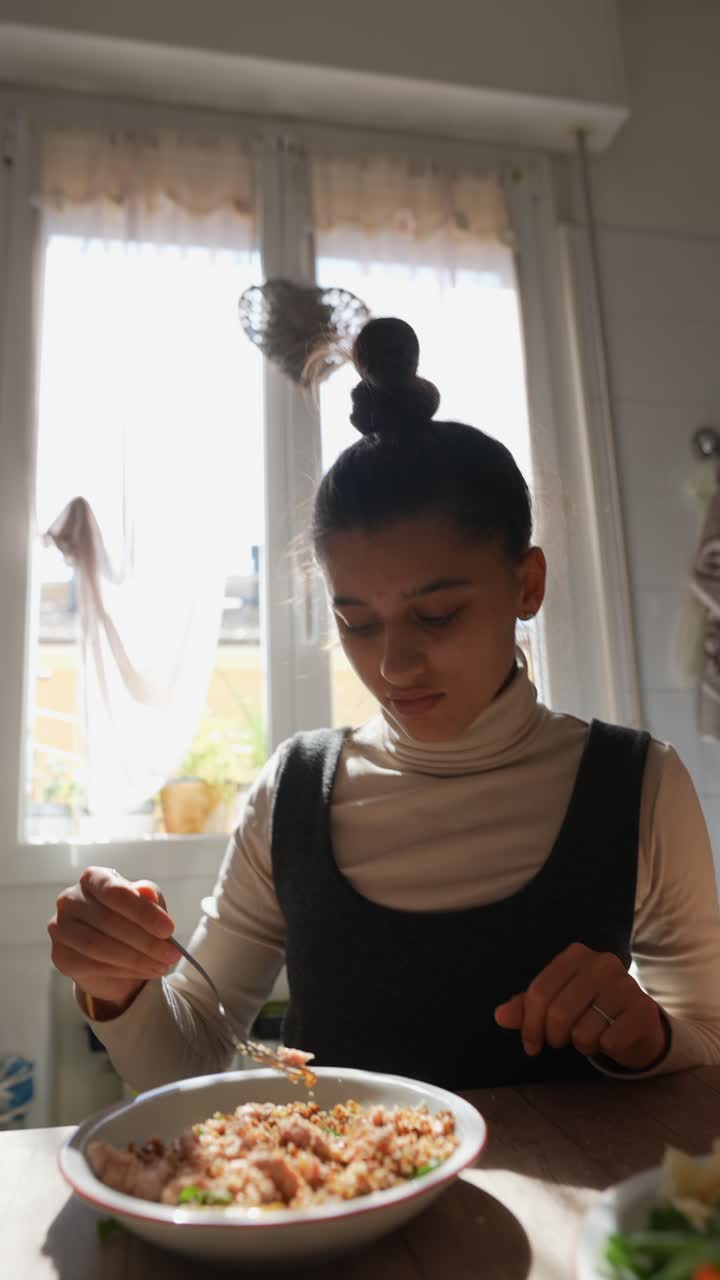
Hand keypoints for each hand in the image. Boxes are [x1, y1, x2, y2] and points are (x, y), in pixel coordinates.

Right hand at [48, 866, 180, 1014]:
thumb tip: (147, 893)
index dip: (142, 911)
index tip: (169, 929)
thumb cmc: (131, 919)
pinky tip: (142, 972)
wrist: (112, 953)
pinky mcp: (60, 955)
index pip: (114, 891)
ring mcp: (60, 927)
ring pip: (98, 946)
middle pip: (108, 921)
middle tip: (171, 954)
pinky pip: (91, 965)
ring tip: (161, 966)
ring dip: (136, 959)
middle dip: (145, 941)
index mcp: (93, 878)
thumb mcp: (147, 904)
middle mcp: (70, 899)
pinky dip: (122, 971)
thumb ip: (149, 897)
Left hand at [494, 943, 667, 1070]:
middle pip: (558, 1013)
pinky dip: (605, 1049)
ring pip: (583, 1031)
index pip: (539, 993)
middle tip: (562, 1041)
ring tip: (591, 1036)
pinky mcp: (644, 1010)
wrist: (638, 1023)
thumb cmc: (590, 1009)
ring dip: (582, 1044)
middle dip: (554, 1037)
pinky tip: (612, 1039)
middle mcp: (603, 963)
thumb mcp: (555, 1003)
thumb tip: (499, 1016)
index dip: (529, 1025)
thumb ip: (527, 1007)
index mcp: (576, 955)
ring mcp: (626, 984)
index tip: (531, 1045)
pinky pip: (609, 1042)